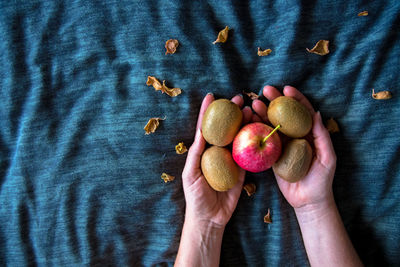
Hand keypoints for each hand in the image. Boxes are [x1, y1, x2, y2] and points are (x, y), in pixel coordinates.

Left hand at [182, 93, 251, 227]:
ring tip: (251, 109)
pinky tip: (259, 129)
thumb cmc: (195, 196)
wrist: (210, 218)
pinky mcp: (242, 170)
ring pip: (239, 137)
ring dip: (245, 123)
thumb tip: (200, 133)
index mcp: (203, 151)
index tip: (211, 96)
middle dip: (231, 112)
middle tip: (239, 99)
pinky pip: (249, 154)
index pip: (205, 128)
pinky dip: (254, 141)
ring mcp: (231, 160)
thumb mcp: (190, 174)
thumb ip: (196, 154)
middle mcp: (217, 152)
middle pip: (225, 128)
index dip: (207, 112)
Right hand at [252, 85, 336, 210]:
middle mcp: (295, 136)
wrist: (308, 201)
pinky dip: (256, 130)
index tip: (286, 88)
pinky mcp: (272, 156)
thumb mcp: (327, 157)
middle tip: (265, 90)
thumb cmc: (322, 180)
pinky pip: (263, 140)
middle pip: (284, 114)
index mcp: (309, 134)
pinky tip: (249, 121)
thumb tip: (316, 113)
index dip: (295, 98)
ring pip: (271, 125)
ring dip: (263, 113)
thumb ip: (322, 136)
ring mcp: (282, 145)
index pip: (302, 111)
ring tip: (254, 103)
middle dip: (275, 100)